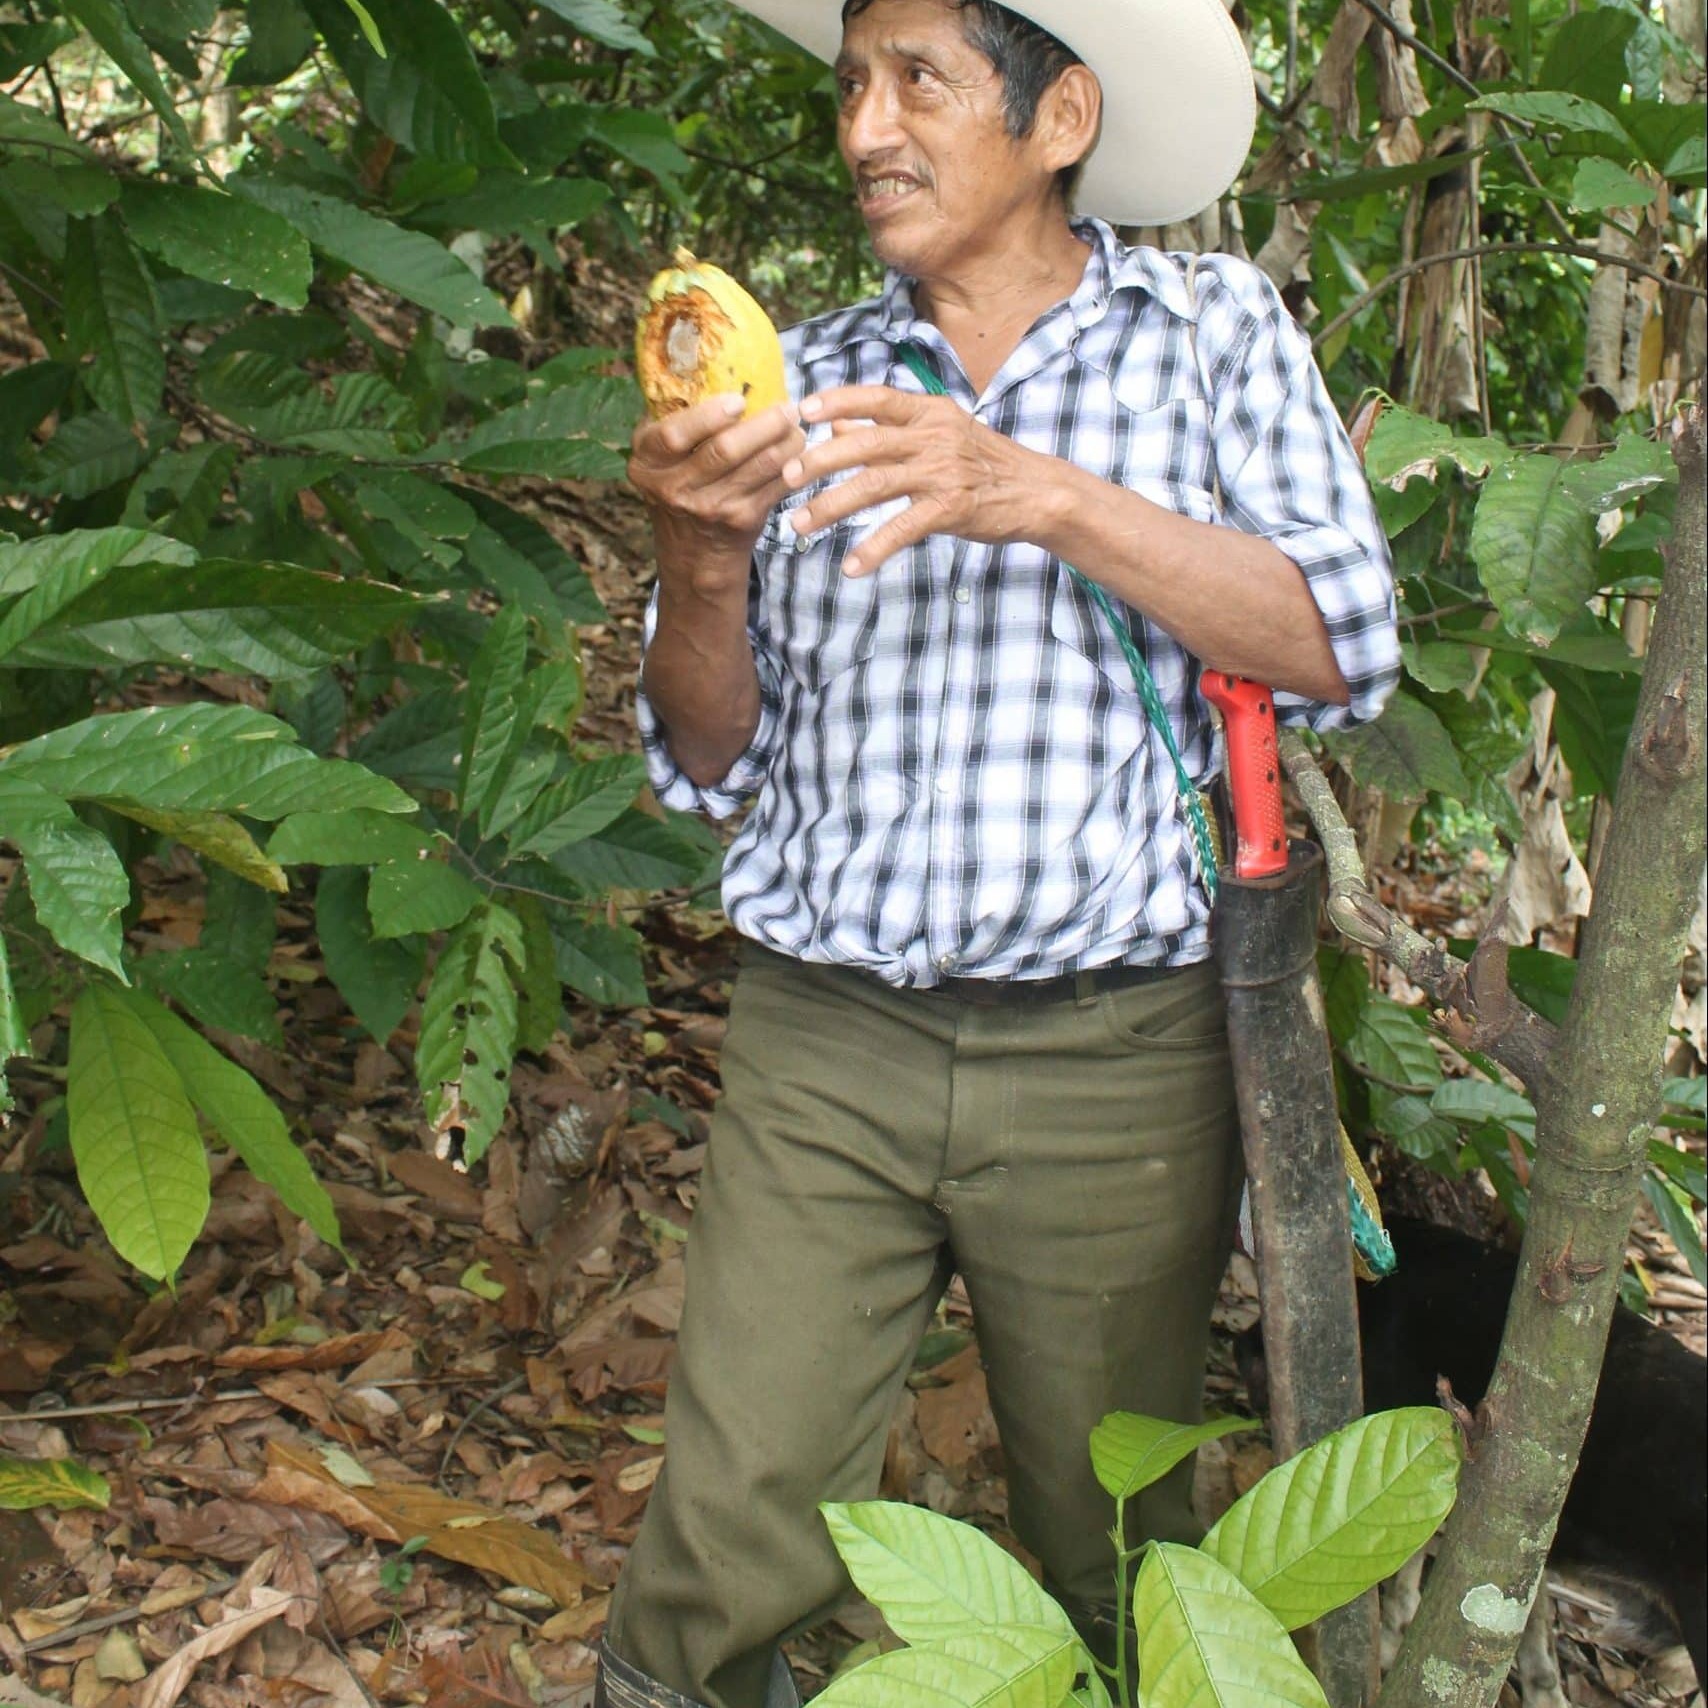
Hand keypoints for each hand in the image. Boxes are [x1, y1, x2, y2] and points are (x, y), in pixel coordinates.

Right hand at [628, 393, 805, 598]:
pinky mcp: (742, 521)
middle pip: (724, 451)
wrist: (693, 554)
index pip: (673, 436)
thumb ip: (670, 419)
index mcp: (648, 463)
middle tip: (787, 406)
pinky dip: (793, 465)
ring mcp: (710, 508)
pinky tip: (799, 449)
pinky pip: (775, 487)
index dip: (708, 416)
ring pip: (758, 467)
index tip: (737, 399)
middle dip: (762, 424)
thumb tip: (704, 359)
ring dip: (785, 442)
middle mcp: (674, 489)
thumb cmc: (678, 487)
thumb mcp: (659, 459)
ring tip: (796, 424)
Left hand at [780, 385, 1043, 576]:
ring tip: (801, 524)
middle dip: (820, 460)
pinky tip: (852, 566)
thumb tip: (837, 427)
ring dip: (833, 505)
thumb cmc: (985, 464)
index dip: (838, 401)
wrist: (1038, 492)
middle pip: (867, 444)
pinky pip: (903, 528)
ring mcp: (943, 472)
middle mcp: (934, 437)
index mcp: (930, 413)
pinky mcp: (952, 508)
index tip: (801, 410)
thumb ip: (892, 430)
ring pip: (876, 484)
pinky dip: (874, 548)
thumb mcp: (943, 433)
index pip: (877, 397)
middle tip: (785, 477)